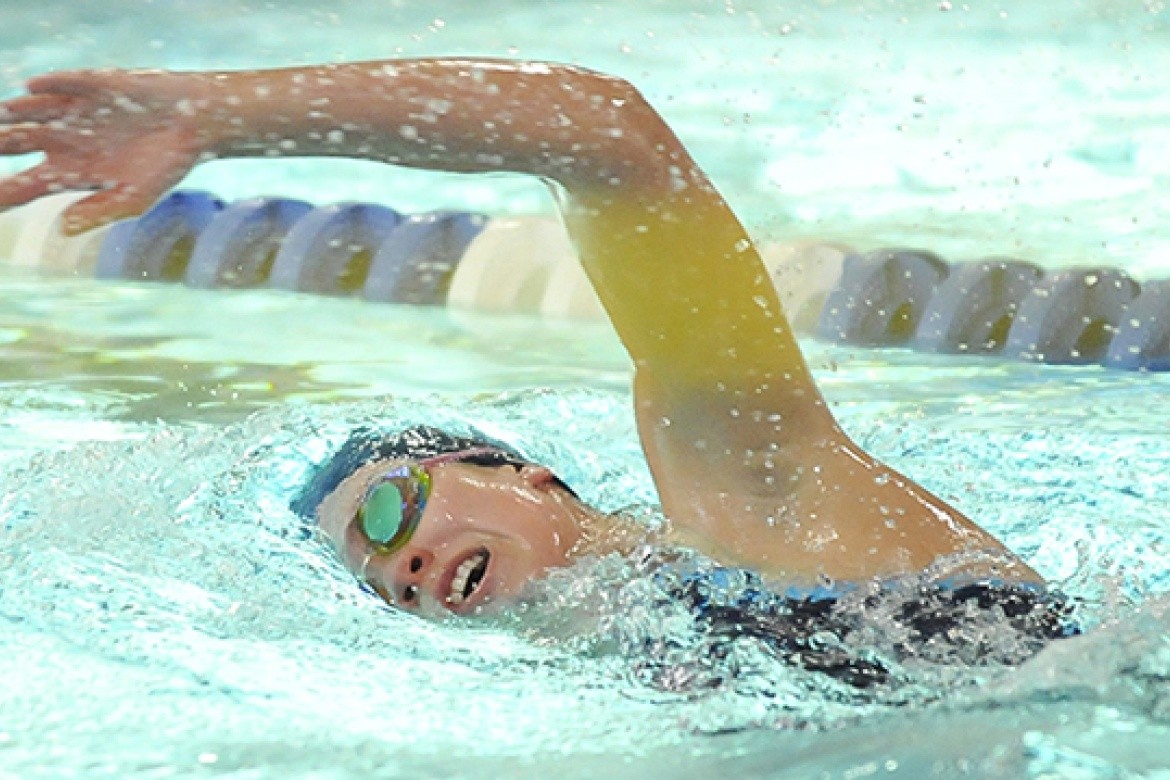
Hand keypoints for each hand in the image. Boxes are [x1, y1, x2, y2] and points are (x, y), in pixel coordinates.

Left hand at [0, 69, 206, 233]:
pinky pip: (64, 83)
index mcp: (69, 173)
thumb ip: (99, 212)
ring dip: (12, 113)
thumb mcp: (136, 198)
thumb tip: (63, 228)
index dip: (1, 195)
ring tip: (1, 116)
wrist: (195, 123)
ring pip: (29, 111)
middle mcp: (62, 140)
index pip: (23, 187)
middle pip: (14, 143)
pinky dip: (48, 85)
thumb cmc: (166, 165)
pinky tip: (32, 88)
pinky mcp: (91, 84)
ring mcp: (72, 110)